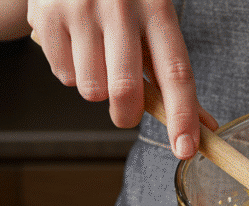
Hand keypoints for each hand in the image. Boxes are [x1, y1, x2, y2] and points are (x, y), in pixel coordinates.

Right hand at [27, 0, 216, 158]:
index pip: (175, 72)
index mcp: (157, 8)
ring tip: (98, 61)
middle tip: (126, 114)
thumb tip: (202, 127)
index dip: (181, 115)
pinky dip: (72, 74)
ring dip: (97, 90)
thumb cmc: (125, 2)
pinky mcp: (47, 17)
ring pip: (91, 89)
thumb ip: (174, 73)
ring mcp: (80, 10)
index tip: (184, 148)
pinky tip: (76, 47)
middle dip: (127, 115)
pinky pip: (64, 76)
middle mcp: (120, 6)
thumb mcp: (154, 23)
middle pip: (125, 89)